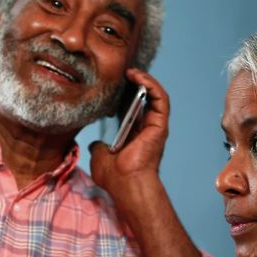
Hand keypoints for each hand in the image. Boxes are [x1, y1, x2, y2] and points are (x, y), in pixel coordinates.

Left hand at [89, 68, 169, 201]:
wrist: (126, 184)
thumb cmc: (115, 178)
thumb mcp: (100, 157)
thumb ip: (99, 147)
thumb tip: (96, 145)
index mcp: (135, 137)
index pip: (133, 109)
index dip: (125, 94)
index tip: (113, 83)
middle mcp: (148, 131)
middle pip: (145, 99)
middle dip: (135, 83)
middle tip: (122, 73)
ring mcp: (156, 127)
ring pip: (156, 95)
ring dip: (145, 80)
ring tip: (130, 71)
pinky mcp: (160, 125)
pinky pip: (161, 98)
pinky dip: (151, 84)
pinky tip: (137, 76)